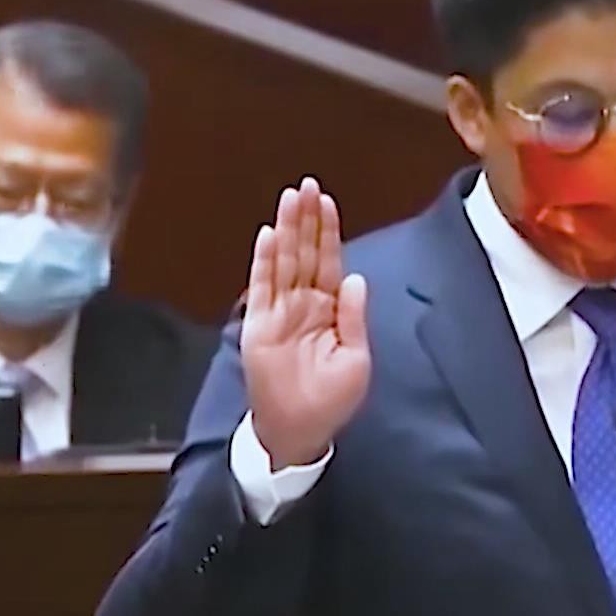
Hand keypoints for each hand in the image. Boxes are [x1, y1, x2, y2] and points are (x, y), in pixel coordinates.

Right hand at [241, 176, 369, 468]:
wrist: (299, 430)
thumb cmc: (330, 400)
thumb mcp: (355, 359)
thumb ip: (353, 318)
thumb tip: (355, 278)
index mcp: (330, 310)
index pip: (329, 261)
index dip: (328, 232)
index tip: (327, 202)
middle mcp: (303, 304)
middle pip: (305, 252)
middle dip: (307, 219)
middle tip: (307, 185)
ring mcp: (280, 312)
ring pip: (284, 261)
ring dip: (287, 229)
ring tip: (290, 197)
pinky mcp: (259, 325)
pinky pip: (262, 287)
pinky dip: (265, 261)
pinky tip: (270, 235)